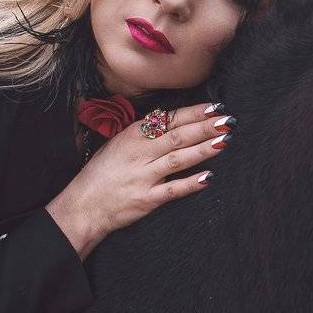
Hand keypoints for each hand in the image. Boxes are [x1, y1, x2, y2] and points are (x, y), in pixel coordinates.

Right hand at [46, 102, 232, 258]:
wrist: (83, 205)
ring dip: (203, 149)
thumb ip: (145, 134)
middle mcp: (139, 153)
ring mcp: (143, 176)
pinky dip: (190, 183)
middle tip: (228, 120)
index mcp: (132, 136)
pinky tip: (209, 177)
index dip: (193, 113)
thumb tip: (172, 119)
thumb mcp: (119, 145)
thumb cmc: (102, 174)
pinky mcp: (146, 199)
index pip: (168, 120)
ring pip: (178, 159)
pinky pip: (172, 190)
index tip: (214, 107)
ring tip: (225, 141)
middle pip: (177, 136)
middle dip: (205, 127)